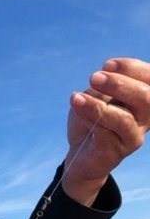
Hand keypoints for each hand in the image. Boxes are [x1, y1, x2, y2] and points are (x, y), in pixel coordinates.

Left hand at [63, 57, 149, 204]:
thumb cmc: (91, 120)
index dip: (133, 68)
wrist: (80, 153)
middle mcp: (145, 118)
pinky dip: (89, 116)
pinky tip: (76, 104)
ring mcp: (132, 136)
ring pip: (124, 119)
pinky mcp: (116, 152)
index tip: (107, 64)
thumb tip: (106, 78)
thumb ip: (106, 87)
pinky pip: (105, 133)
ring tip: (78, 96)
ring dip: (99, 105)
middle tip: (94, 77)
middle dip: (120, 84)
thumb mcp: (98, 95)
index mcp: (144, 100)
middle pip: (146, 98)